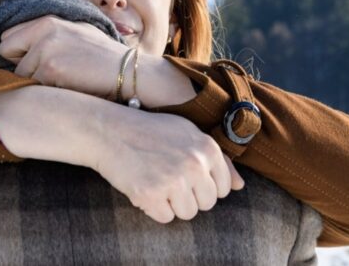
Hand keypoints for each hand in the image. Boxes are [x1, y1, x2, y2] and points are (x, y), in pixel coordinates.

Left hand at [0, 16, 126, 97]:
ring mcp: (46, 48)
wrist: (128, 72)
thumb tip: (15, 43)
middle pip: (6, 50)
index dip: (20, 51)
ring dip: (36, 81)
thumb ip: (47, 33)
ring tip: (64, 78)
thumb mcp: (75, 31)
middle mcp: (44, 29)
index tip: (38, 60)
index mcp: (47, 19)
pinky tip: (67, 86)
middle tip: (48, 70)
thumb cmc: (102, 57)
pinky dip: (46, 91)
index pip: (9, 35)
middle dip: (20, 63)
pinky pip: (32, 86)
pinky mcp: (50, 69)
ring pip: (19, 73)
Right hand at [87, 106, 244, 222]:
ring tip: (156, 181)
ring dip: (171, 204)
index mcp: (207, 148)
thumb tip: (239, 186)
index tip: (185, 175)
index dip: (203, 185)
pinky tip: (144, 187)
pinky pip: (165, 217)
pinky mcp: (151, 194)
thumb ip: (216, 159)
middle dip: (188, 196)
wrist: (109, 131)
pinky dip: (154, 208)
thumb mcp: (186, 133)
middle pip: (207, 203)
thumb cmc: (148, 131)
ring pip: (188, 213)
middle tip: (167, 178)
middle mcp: (194, 164)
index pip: (222, 188)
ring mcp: (173, 180)